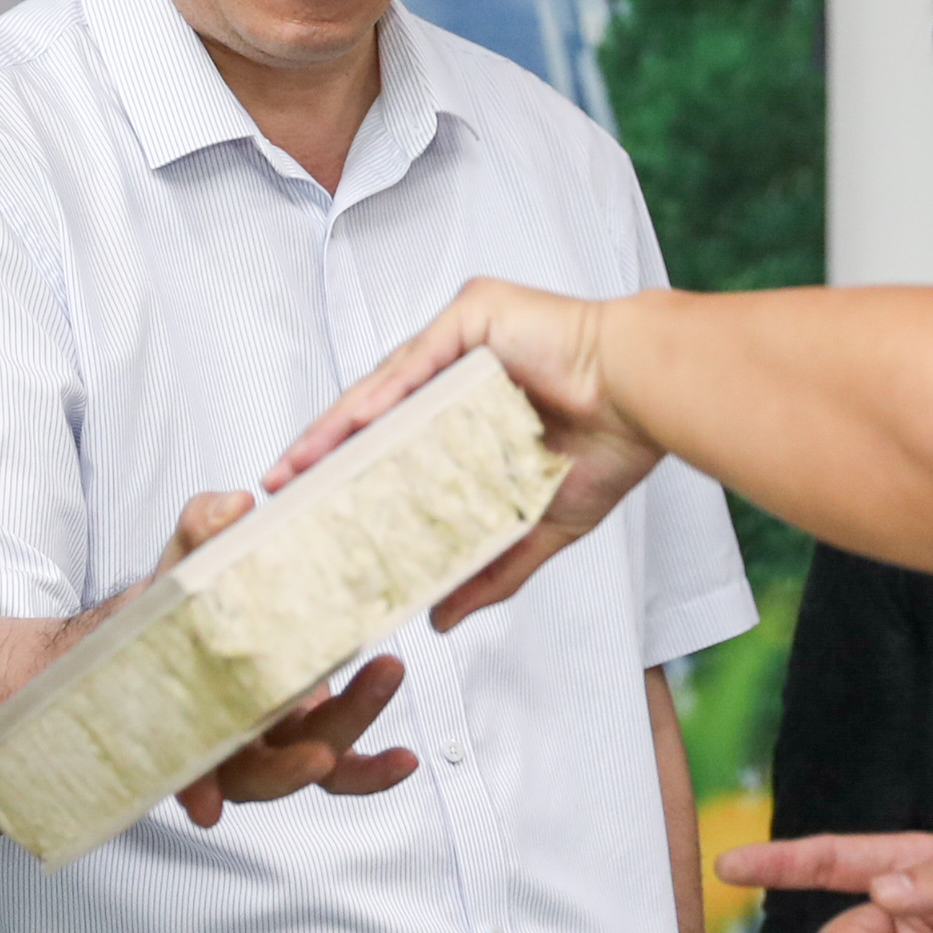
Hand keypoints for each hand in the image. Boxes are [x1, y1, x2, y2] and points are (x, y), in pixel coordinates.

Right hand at [150, 493, 417, 824]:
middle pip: (258, 773)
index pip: (182, 755)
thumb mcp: (183, 555)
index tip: (206, 805)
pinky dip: (373, 769)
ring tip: (386, 674)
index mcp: (186, 704)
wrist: (200, 612)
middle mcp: (229, 736)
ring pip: (310, 761)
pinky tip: (406, 759)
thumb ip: (203, 528)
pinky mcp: (309, 730)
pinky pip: (342, 763)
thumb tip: (235, 508)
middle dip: (292, 766)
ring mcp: (272, 739)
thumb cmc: (177, 599)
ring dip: (349, 731)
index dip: (191, 783)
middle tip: (324, 746)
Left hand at [269, 281, 669, 625]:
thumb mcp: (538, 524)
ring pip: (387, 384)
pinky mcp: (475, 313)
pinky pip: (417, 358)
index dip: (351, 471)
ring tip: (295, 466)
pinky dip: (383, 393)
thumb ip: (492, 569)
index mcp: (474, 405)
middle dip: (326, 452)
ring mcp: (465, 336)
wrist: (651, 398)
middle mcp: (462, 365)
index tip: (309, 507)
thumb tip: (445, 619)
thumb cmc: (610, 447)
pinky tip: (348, 428)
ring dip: (337, 426)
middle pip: (379, 410)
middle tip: (281, 489)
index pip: (396, 438)